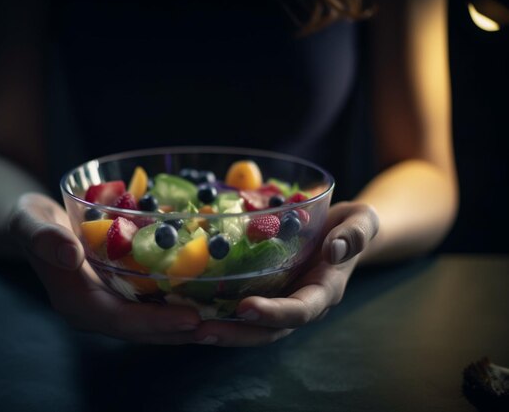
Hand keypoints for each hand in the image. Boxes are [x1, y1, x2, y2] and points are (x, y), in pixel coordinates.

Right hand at [7, 193, 201, 343]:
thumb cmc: (30, 222)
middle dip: (180, 329)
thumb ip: (41, 237)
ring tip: (223, 318)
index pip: (117, 320)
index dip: (153, 322)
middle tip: (220, 325)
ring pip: (152, 321)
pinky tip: (208, 296)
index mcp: (74, 301)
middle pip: (142, 329)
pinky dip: (180, 302)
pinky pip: (153, 303)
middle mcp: (96, 309)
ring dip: (186, 323)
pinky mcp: (122, 291)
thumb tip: (68, 253)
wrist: (34, 224)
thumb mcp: (27, 221)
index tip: (189, 318)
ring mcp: (110, 302)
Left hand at [192, 201, 378, 346]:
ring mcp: (283, 301)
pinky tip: (192, 310)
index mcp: (324, 290)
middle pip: (270, 329)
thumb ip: (356, 233)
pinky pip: (244, 310)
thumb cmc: (351, 225)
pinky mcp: (268, 294)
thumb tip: (335, 249)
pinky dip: (221, 314)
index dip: (274, 312)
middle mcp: (302, 303)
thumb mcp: (362, 220)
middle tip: (202, 330)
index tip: (246, 307)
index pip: (300, 310)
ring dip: (224, 331)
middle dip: (237, 333)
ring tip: (191, 329)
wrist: (343, 233)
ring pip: (254, 327)